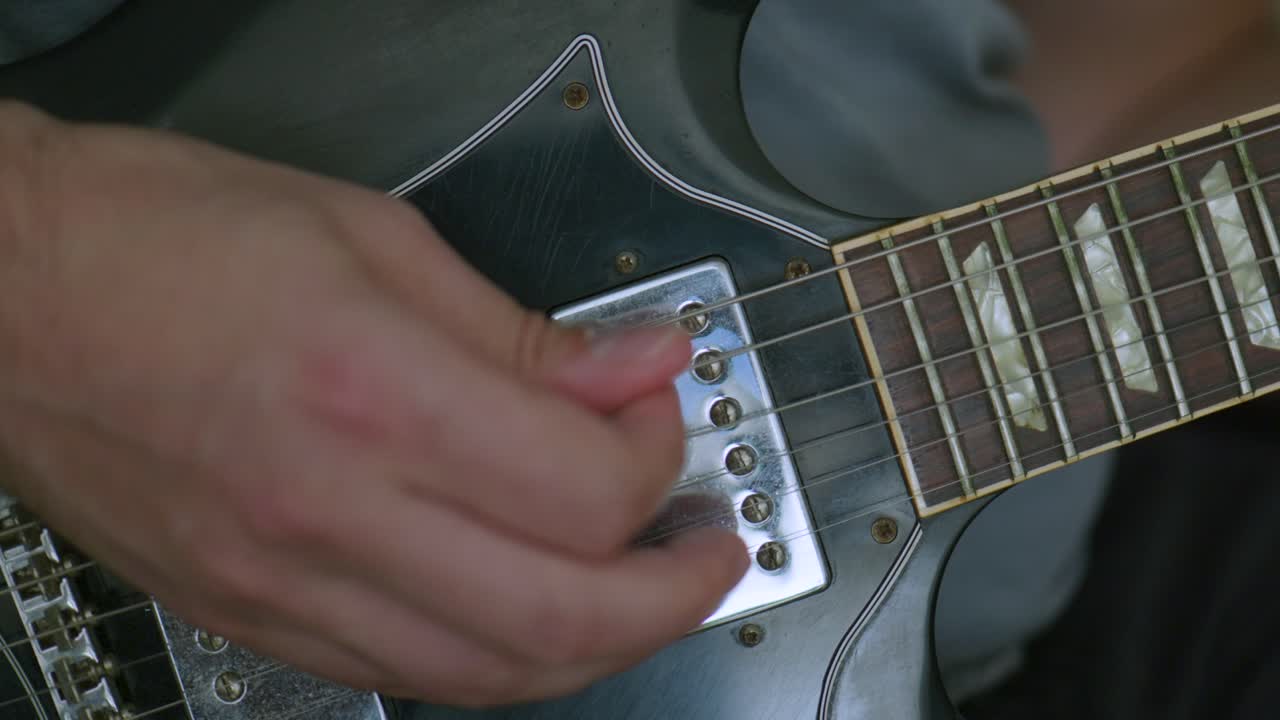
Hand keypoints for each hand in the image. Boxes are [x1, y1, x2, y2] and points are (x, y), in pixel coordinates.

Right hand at [0, 102, 747, 704]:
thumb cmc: (158, 238)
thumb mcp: (368, 237)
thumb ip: (522, 329)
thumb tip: (636, 365)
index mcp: (370, 390)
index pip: (583, 488)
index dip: (658, 455)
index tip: (658, 409)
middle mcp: (328, 510)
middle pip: (562, 616)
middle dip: (674, 593)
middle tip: (712, 546)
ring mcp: (283, 585)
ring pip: (492, 672)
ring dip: (601, 643)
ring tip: (644, 588)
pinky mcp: (251, 616)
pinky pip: (409, 674)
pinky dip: (500, 656)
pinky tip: (532, 610)